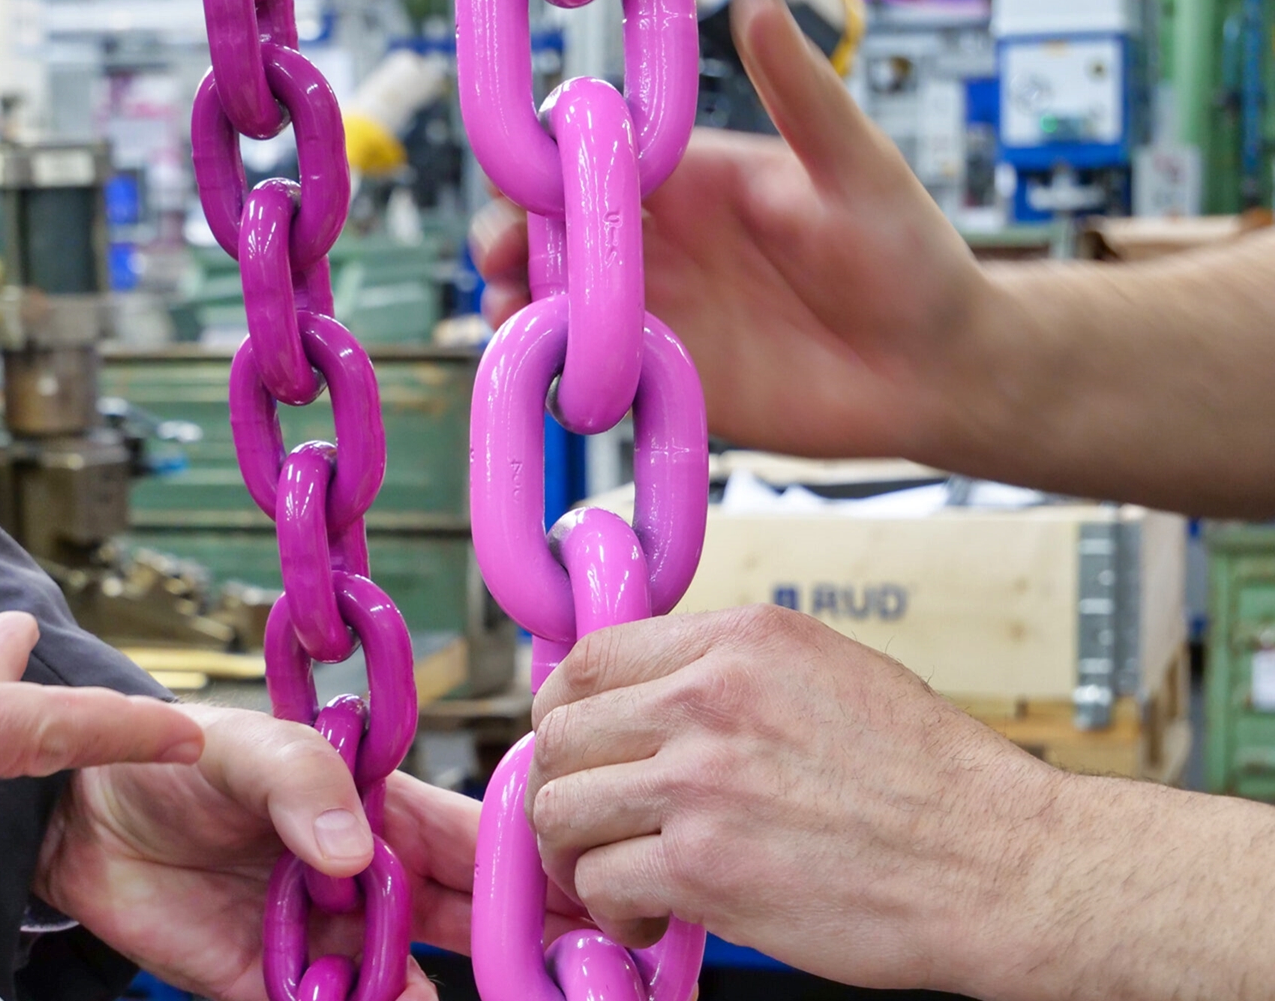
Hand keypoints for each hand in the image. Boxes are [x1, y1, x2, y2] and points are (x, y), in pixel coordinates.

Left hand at [37, 705, 590, 1000]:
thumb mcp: (243, 744)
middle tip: (565, 979)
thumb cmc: (169, 757)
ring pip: (405, 985)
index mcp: (377, 809)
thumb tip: (358, 855)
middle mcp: (365, 880)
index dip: (533, 872)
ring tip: (437, 1000)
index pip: (475, 845)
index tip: (591, 900)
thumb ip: (304, 782)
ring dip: (425, 998)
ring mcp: (325, 941)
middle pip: (459, 925)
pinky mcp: (271, 988)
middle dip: (511, 952)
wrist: (74, 815)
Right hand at [471, 0, 991, 460]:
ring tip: (514, 312)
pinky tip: (551, 367)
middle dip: (510, 234)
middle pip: (553, 230)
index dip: (544, 161)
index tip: (519, 172)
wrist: (938, 371)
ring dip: (520, 301)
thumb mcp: (856, 168)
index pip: (593, 158)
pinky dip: (554, 367)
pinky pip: (587, 370)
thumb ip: (800, 93)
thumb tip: (756, 1)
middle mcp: (663, 244)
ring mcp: (658, 312)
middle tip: (503, 253)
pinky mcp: (662, 377)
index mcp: (693, 181)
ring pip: (556, 299)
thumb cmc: (912, 259)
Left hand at [526, 605, 1064, 991]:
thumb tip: (643, 700)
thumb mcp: (826, 672)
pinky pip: (601, 884)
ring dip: (574, 856)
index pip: (587, 658)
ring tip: (615, 879)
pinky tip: (651, 918)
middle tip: (586, 828)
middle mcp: (709, 697)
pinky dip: (612, 912)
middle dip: (560, 789)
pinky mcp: (707, 867)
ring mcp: (703, 782)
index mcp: (739, 642)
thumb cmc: (928, 779)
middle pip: (559, 737)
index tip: (572, 751)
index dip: (561, 713)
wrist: (1002, 863)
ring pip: (562, 811)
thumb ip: (727, 674)